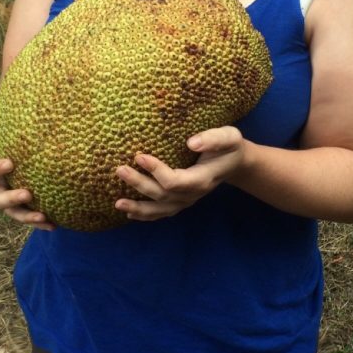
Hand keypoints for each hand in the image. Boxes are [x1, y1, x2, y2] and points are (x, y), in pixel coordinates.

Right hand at [0, 111, 55, 229]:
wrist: (11, 139)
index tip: (11, 163)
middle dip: (12, 199)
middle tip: (28, 194)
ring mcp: (8, 195)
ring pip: (14, 212)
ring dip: (27, 216)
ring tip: (42, 216)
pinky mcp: (21, 203)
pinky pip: (28, 215)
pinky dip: (39, 221)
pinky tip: (54, 224)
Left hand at [114, 126, 245, 221]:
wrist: (234, 163)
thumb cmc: (229, 147)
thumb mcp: (229, 137)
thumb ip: (214, 139)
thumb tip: (191, 143)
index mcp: (202, 179)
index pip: (175, 181)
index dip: (156, 171)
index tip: (139, 156)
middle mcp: (193, 194)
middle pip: (162, 195)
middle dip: (139, 184)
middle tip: (120, 170)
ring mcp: (186, 201)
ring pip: (160, 210)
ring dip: (138, 207)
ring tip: (118, 203)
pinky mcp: (181, 202)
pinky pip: (162, 213)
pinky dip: (145, 215)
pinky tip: (129, 213)